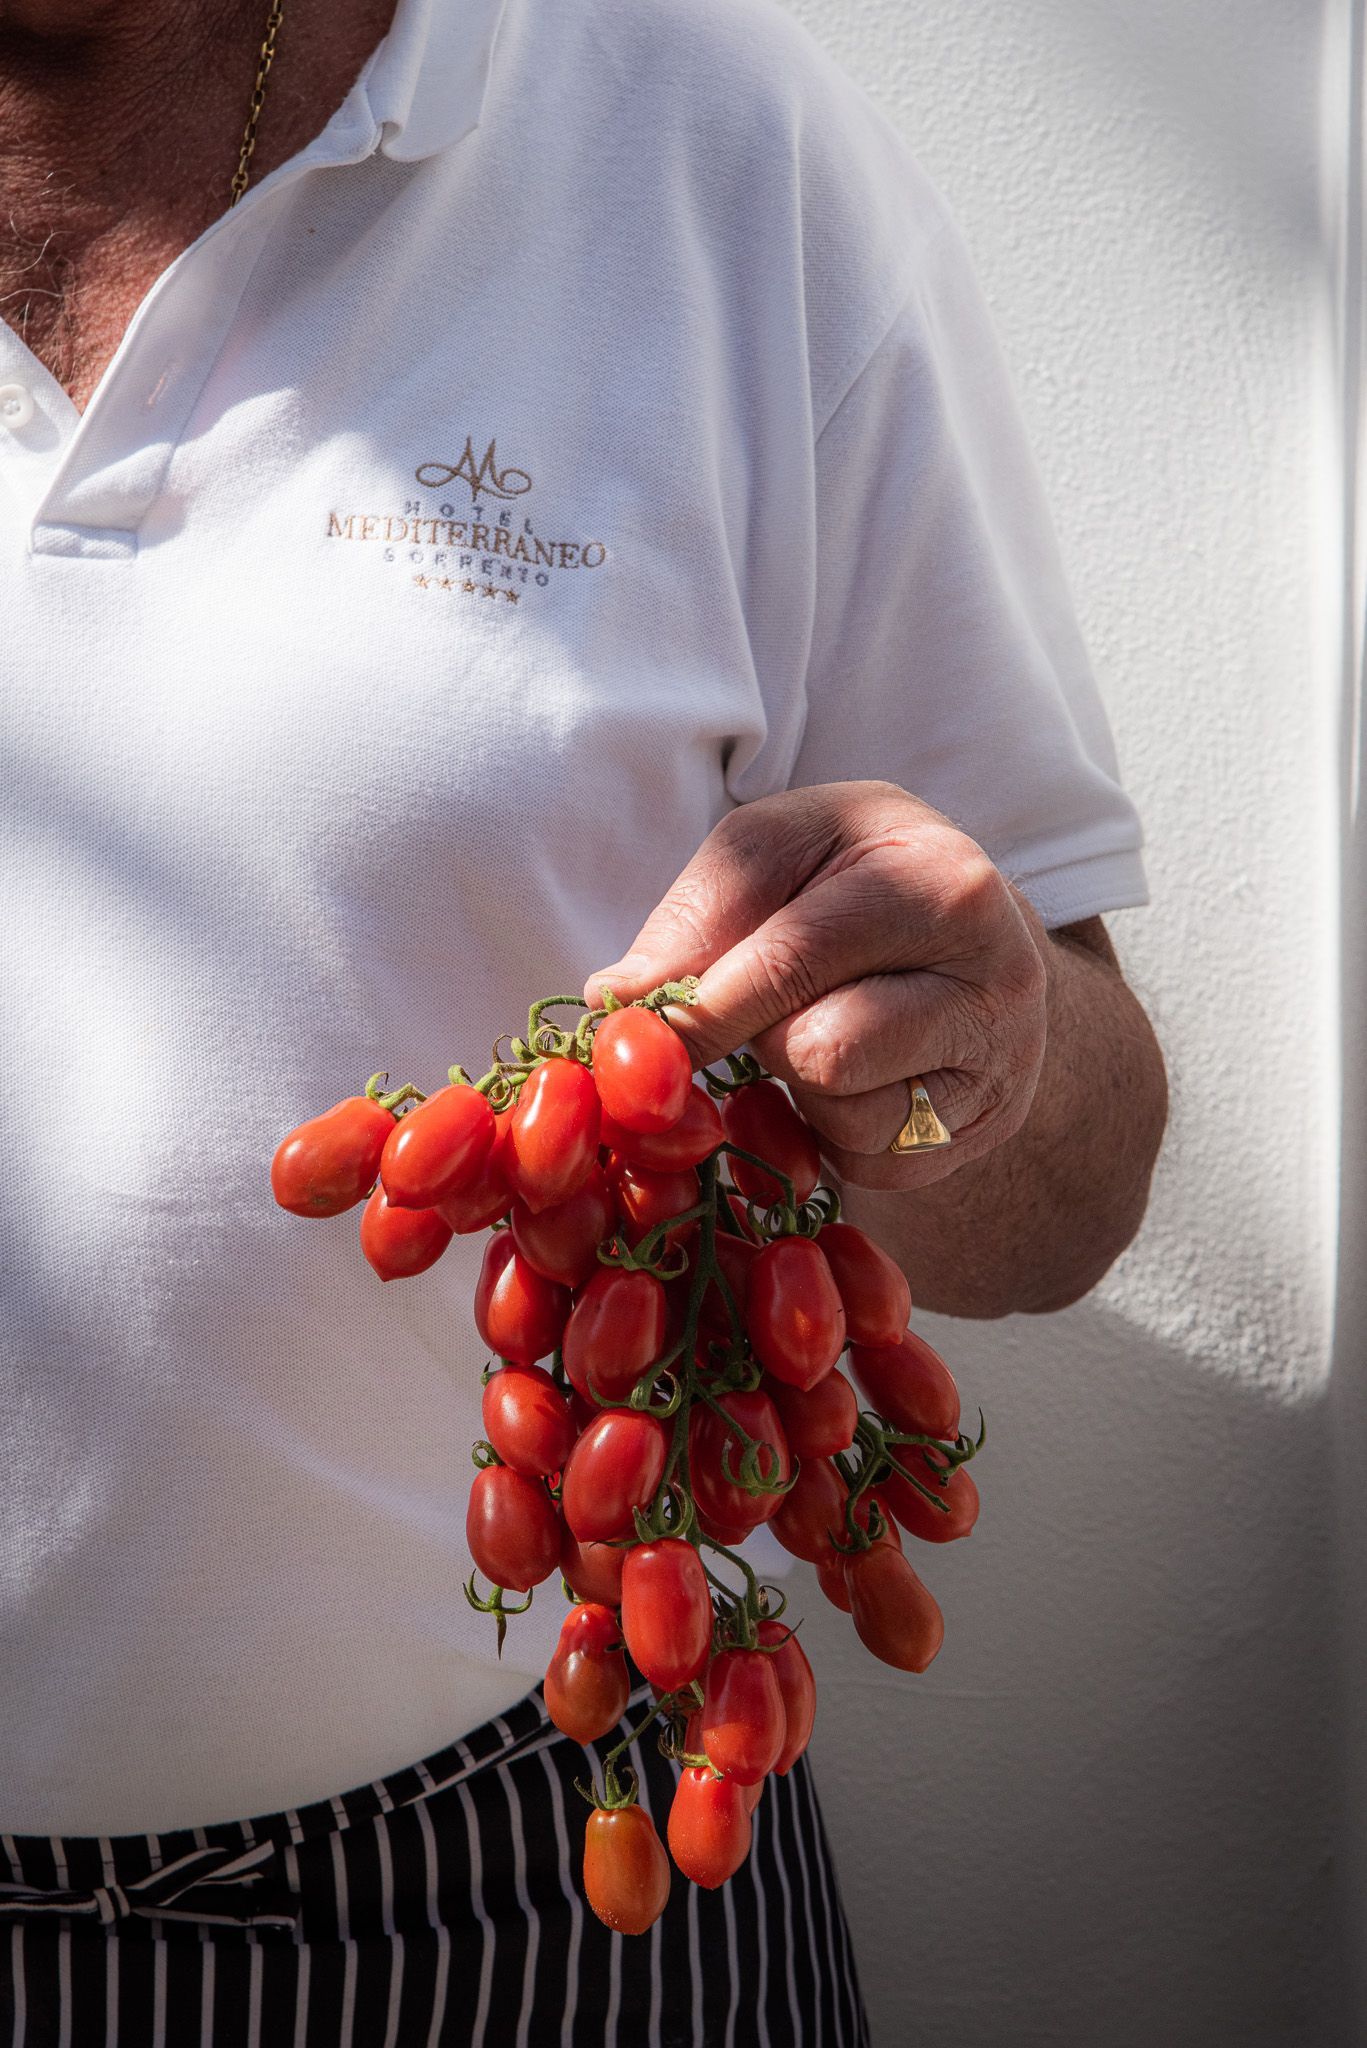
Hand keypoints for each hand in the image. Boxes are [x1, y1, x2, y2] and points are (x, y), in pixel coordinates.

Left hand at [584, 781, 1049, 1189]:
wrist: (967, 925)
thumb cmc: (853, 875)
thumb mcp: (779, 851)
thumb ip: (699, 916)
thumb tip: (617, 1001)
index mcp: (939, 881)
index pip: (791, 965)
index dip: (702, 1009)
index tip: (641, 1031)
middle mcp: (999, 974)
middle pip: (821, 1054)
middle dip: (762, 1041)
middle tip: (759, 1012)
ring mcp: (1006, 1061)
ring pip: (851, 1120)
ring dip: (804, 1089)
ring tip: (823, 1028)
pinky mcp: (988, 1127)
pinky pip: (875, 1164)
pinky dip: (838, 1129)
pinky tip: (857, 1073)